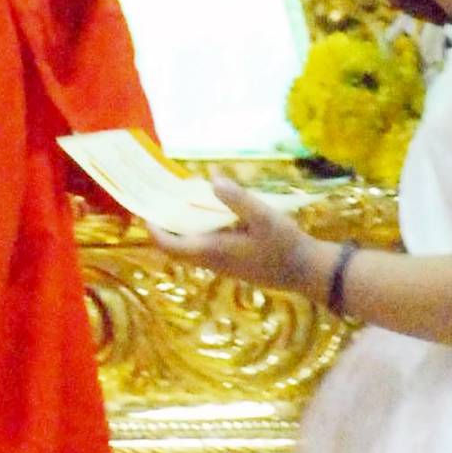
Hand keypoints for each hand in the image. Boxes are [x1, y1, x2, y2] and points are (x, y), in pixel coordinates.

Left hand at [163, 174, 328, 294]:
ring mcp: (223, 263)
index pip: (169, 246)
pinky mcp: (234, 261)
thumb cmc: (284, 245)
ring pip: (192, 244)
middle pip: (177, 244)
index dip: (153, 229)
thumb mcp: (264, 217)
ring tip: (183, 196)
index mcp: (212, 251)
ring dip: (184, 224)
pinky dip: (201, 226)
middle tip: (162, 196)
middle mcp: (212, 260)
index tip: (144, 209)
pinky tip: (212, 208)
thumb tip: (213, 180)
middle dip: (166, 222)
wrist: (307, 272)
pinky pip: (206, 244)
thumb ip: (238, 199)